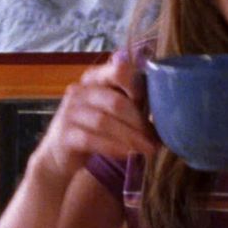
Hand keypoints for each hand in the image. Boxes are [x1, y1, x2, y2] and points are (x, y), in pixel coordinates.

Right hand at [32, 53, 158, 182]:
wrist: (59, 157)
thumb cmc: (94, 130)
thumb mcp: (113, 112)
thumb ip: (132, 103)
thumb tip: (168, 111)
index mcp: (95, 79)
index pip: (118, 70)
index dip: (137, 84)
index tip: (151, 103)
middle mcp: (79, 91)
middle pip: (116, 102)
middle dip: (139, 122)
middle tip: (155, 139)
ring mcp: (69, 112)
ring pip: (105, 122)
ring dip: (131, 137)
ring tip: (148, 149)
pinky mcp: (64, 134)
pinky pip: (92, 139)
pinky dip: (114, 147)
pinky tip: (129, 154)